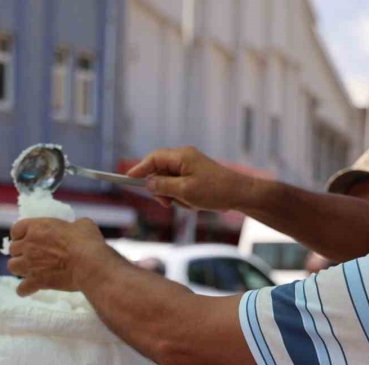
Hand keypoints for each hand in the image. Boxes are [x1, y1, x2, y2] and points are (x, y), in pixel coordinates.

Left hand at [7, 218, 107, 295]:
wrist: (89, 264)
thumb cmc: (87, 242)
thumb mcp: (83, 224)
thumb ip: (74, 225)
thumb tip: (77, 229)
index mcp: (37, 227)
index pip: (17, 229)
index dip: (20, 234)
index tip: (25, 237)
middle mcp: (29, 245)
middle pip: (13, 249)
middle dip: (20, 252)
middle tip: (31, 255)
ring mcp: (30, 264)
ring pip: (12, 267)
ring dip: (20, 268)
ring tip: (29, 270)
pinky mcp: (37, 281)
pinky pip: (22, 288)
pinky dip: (25, 289)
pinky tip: (30, 289)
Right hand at [127, 146, 254, 211]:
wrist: (241, 195)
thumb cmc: (215, 190)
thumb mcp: (185, 191)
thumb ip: (163, 186)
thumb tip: (147, 183)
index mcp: (181, 156)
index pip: (153, 159)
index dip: (139, 169)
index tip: (127, 179)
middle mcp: (185, 158)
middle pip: (159, 172)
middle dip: (161, 190)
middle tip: (168, 203)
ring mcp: (191, 167)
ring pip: (170, 184)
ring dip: (175, 197)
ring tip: (191, 203)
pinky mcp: (196, 177)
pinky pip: (181, 188)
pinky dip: (184, 198)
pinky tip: (197, 204)